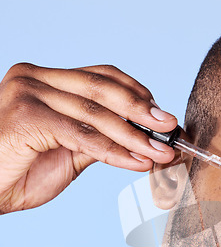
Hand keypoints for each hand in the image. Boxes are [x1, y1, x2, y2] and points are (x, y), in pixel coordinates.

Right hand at [0, 63, 176, 212]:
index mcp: (45, 79)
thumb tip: (145, 139)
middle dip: (142, 111)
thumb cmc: (23, 170)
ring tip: (160, 153)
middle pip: (102, 89)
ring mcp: (28, 93)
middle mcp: (34, 78)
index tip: (162, 115)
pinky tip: (137, 162)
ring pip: (96, 114)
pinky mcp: (27, 116)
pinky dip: (115, 151)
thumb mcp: (70, 150)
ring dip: (135, 137)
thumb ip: (101, 137)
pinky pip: (83, 136)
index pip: (101, 77)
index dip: (136, 94)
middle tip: (170, 128)